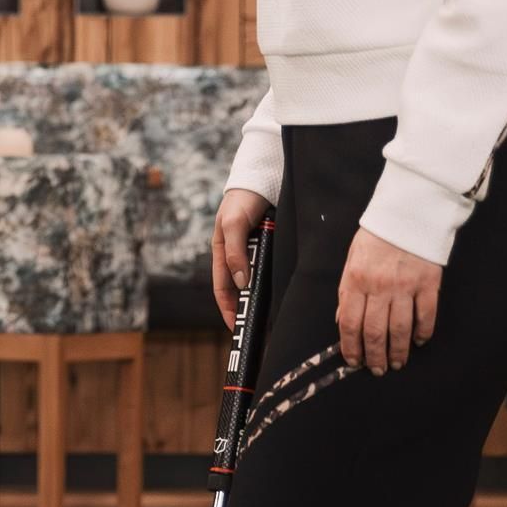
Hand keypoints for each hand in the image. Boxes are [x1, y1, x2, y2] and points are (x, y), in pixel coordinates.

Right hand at [210, 188, 271, 326]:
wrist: (264, 177)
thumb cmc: (243, 199)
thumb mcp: (234, 224)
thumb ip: (235, 252)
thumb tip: (242, 282)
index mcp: (222, 253)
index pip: (222, 288)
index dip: (228, 309)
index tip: (237, 327)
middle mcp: (237, 255)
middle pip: (240, 290)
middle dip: (247, 309)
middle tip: (259, 329)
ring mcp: (254, 252)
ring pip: (256, 283)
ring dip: (262, 300)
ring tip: (274, 319)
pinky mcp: (270, 248)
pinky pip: (271, 271)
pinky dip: (275, 285)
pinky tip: (284, 296)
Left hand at [337, 228, 442, 373]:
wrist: (408, 212)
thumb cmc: (376, 237)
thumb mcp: (351, 260)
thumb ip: (347, 291)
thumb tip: (341, 321)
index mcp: (355, 280)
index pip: (349, 323)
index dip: (350, 347)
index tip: (354, 361)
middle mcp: (379, 286)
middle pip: (375, 332)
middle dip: (375, 356)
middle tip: (378, 369)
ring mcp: (405, 286)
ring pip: (400, 329)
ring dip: (398, 351)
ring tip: (398, 362)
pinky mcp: (428, 283)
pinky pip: (426, 315)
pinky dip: (423, 332)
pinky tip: (419, 341)